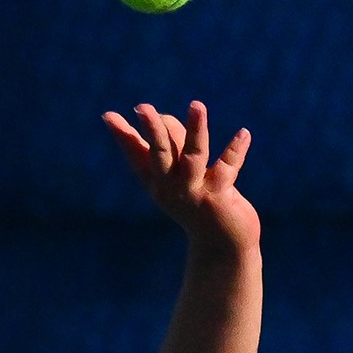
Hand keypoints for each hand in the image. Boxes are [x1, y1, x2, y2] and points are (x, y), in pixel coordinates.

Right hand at [103, 101, 258, 252]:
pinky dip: (235, 149)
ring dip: (196, 129)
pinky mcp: (218, 198)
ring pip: (194, 155)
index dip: (123, 136)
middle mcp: (171, 188)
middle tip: (142, 107)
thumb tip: (161, 117)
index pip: (136, 155)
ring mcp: (194, 193)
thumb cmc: (199, 206)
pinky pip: (227, 167)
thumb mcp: (179, 178)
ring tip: (196, 105)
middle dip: (152, 130)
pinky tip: (244, 133)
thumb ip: (172, 147)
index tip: (108, 115)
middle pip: (159, 153)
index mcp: (157, 183)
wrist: (222, 247)